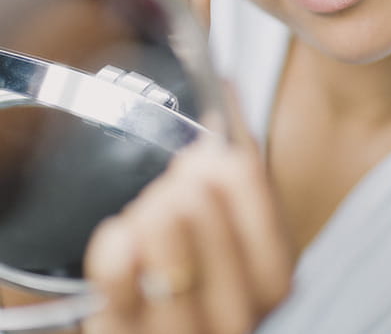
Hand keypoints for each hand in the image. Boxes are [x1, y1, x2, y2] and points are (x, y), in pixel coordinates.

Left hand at [82, 112, 292, 333]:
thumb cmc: (200, 271)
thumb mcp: (234, 220)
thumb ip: (234, 157)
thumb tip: (223, 83)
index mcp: (275, 272)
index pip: (244, 176)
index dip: (213, 152)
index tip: (201, 158)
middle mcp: (239, 315)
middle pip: (196, 204)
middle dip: (175, 184)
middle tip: (171, 196)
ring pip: (159, 238)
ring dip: (145, 217)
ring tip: (146, 224)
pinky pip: (116, 279)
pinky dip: (113, 248)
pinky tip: (120, 241)